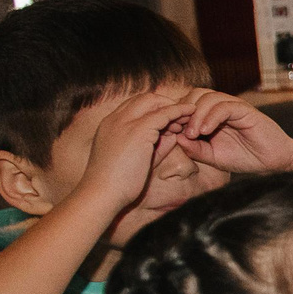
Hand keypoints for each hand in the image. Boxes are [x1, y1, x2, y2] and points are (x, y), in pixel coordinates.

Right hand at [75, 88, 200, 214]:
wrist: (101, 194)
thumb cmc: (117, 184)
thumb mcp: (137, 159)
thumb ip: (154, 145)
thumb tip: (173, 135)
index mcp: (109, 126)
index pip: (134, 106)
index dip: (154, 109)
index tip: (170, 119)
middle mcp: (115, 120)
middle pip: (144, 99)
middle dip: (165, 103)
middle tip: (183, 113)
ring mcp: (124, 123)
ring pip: (153, 102)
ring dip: (173, 107)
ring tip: (191, 115)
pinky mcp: (137, 131)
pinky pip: (163, 114)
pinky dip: (178, 112)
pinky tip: (191, 113)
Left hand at [174, 89, 292, 175]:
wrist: (274, 163)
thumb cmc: (246, 158)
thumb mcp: (212, 156)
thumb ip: (194, 148)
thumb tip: (176, 137)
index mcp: (212, 115)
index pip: (188, 104)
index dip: (176, 114)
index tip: (168, 131)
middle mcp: (222, 107)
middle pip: (194, 94)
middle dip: (182, 111)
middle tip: (178, 130)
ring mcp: (234, 106)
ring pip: (207, 97)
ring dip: (195, 115)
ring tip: (192, 134)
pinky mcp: (246, 110)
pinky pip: (224, 106)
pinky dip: (211, 117)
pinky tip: (205, 131)